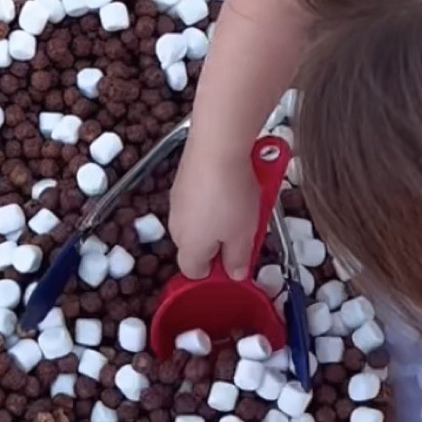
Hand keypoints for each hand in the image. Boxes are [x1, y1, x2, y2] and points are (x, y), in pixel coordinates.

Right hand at [168, 139, 260, 279]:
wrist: (216, 147)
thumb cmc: (231, 197)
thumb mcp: (244, 235)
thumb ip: (238, 260)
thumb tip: (234, 275)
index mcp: (189, 248)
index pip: (194, 273)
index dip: (216, 271)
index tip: (236, 260)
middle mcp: (176, 227)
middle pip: (197, 245)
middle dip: (219, 241)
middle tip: (244, 229)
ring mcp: (177, 201)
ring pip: (199, 219)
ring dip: (218, 217)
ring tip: (243, 202)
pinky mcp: (182, 179)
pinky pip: (199, 197)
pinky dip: (213, 196)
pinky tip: (233, 183)